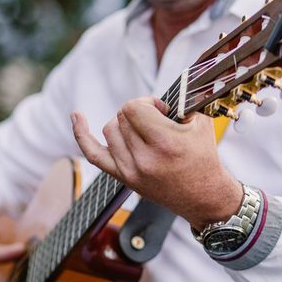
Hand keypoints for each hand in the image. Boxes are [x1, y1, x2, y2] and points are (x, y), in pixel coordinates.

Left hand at [71, 97, 241, 228]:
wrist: (203, 197)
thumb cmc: (204, 157)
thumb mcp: (201, 123)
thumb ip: (183, 100)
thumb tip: (169, 84)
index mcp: (165, 143)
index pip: (134, 107)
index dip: (147, 102)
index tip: (162, 110)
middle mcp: (144, 159)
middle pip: (122, 116)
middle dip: (139, 112)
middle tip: (158, 121)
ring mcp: (130, 171)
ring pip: (110, 129)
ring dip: (125, 123)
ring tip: (144, 130)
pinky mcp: (123, 178)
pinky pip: (93, 153)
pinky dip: (82, 134)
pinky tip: (76, 116)